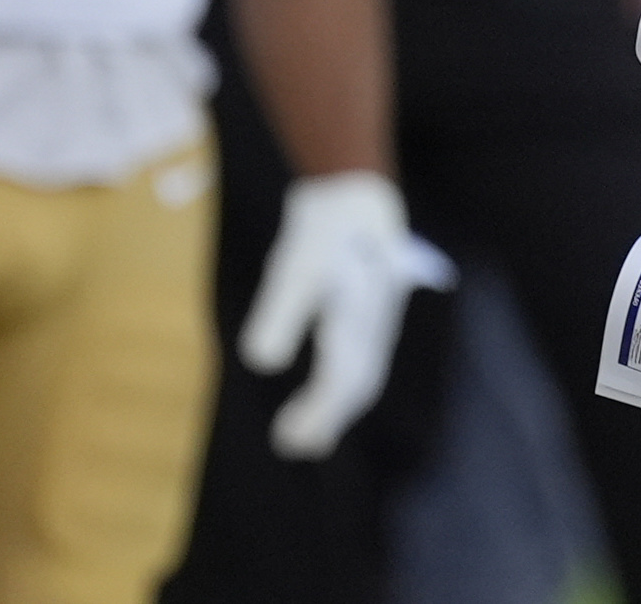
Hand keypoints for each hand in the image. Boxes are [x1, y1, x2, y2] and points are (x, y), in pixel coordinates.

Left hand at [240, 171, 456, 458]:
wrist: (355, 194)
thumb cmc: (324, 228)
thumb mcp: (295, 265)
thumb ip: (280, 312)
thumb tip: (260, 363)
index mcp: (362, 315)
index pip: (344, 377)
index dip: (318, 413)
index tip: (289, 438)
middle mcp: (378, 323)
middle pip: (359, 381)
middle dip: (327, 417)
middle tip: (291, 445)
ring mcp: (380, 320)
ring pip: (363, 373)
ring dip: (335, 407)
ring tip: (306, 434)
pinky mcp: (373, 315)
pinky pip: (363, 361)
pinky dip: (342, 386)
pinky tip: (323, 396)